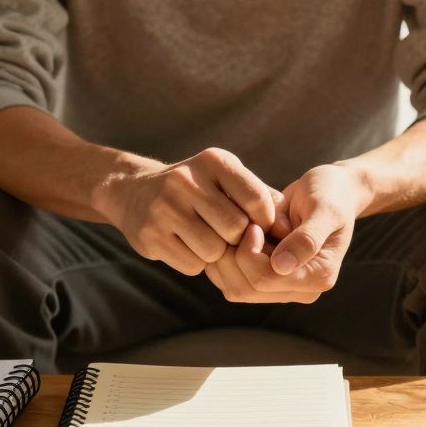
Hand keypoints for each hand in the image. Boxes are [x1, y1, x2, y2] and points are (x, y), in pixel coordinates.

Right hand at [96, 148, 279, 275]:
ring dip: (217, 254)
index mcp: (213, 162)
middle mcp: (185, 180)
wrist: (135, 193)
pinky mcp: (150, 235)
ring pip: (213, 250)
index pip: (255, 198)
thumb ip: (263, 198)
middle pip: (235, 228)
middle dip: (238, 239)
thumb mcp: (228, 179)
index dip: (264, 220)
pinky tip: (188, 246)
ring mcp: (164, 208)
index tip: (259, 226)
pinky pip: (192, 265)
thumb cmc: (198, 189)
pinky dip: (197, 263)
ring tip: (209, 241)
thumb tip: (290, 228)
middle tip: (231, 237)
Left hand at [205, 164, 368, 302]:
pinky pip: (232, 281)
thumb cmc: (329, 194)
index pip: (265, 279)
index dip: (249, 252)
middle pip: (246, 289)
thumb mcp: (323, 209)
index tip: (253, 224)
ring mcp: (283, 288)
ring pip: (235, 288)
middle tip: (243, 226)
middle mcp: (301, 290)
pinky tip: (238, 236)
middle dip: (235, 256)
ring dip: (229, 257)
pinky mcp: (268, 281)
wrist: (329, 191)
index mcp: (319, 277)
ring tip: (242, 230)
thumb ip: (306, 238)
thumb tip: (281, 266)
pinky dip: (227, 259)